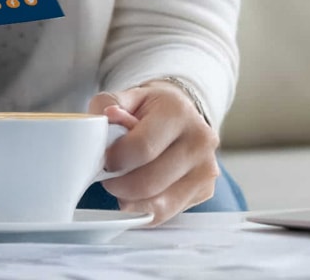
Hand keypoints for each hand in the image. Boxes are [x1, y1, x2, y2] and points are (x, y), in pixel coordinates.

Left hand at [89, 82, 220, 225]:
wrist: (182, 113)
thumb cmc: (152, 108)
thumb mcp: (129, 96)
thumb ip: (109, 105)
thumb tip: (105, 118)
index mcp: (178, 112)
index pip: (142, 147)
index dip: (116, 158)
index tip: (104, 159)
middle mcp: (199, 141)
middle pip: (150, 182)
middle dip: (119, 184)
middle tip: (107, 176)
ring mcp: (205, 170)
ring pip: (158, 204)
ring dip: (129, 200)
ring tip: (120, 184)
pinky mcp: (205, 191)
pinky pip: (166, 214)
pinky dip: (143, 209)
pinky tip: (134, 196)